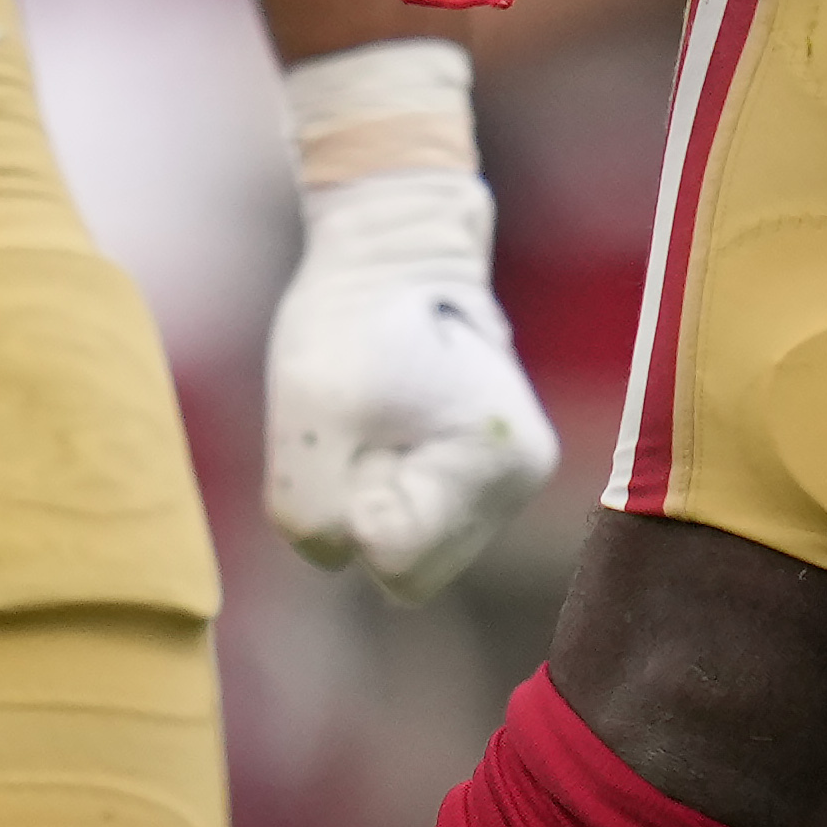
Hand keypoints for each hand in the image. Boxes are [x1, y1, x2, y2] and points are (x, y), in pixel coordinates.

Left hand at [262, 162, 558, 598]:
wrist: (394, 254)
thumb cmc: (350, 322)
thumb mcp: (307, 412)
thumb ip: (313, 515)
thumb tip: (355, 551)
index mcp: (495, 462)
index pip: (393, 562)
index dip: (353, 506)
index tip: (358, 434)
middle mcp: (519, 484)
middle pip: (408, 572)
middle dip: (367, 510)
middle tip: (363, 428)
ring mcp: (509, 485)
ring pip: (413, 554)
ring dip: (376, 500)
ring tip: (377, 421)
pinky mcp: (488, 480)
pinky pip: (419, 528)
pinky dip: (390, 489)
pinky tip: (390, 428)